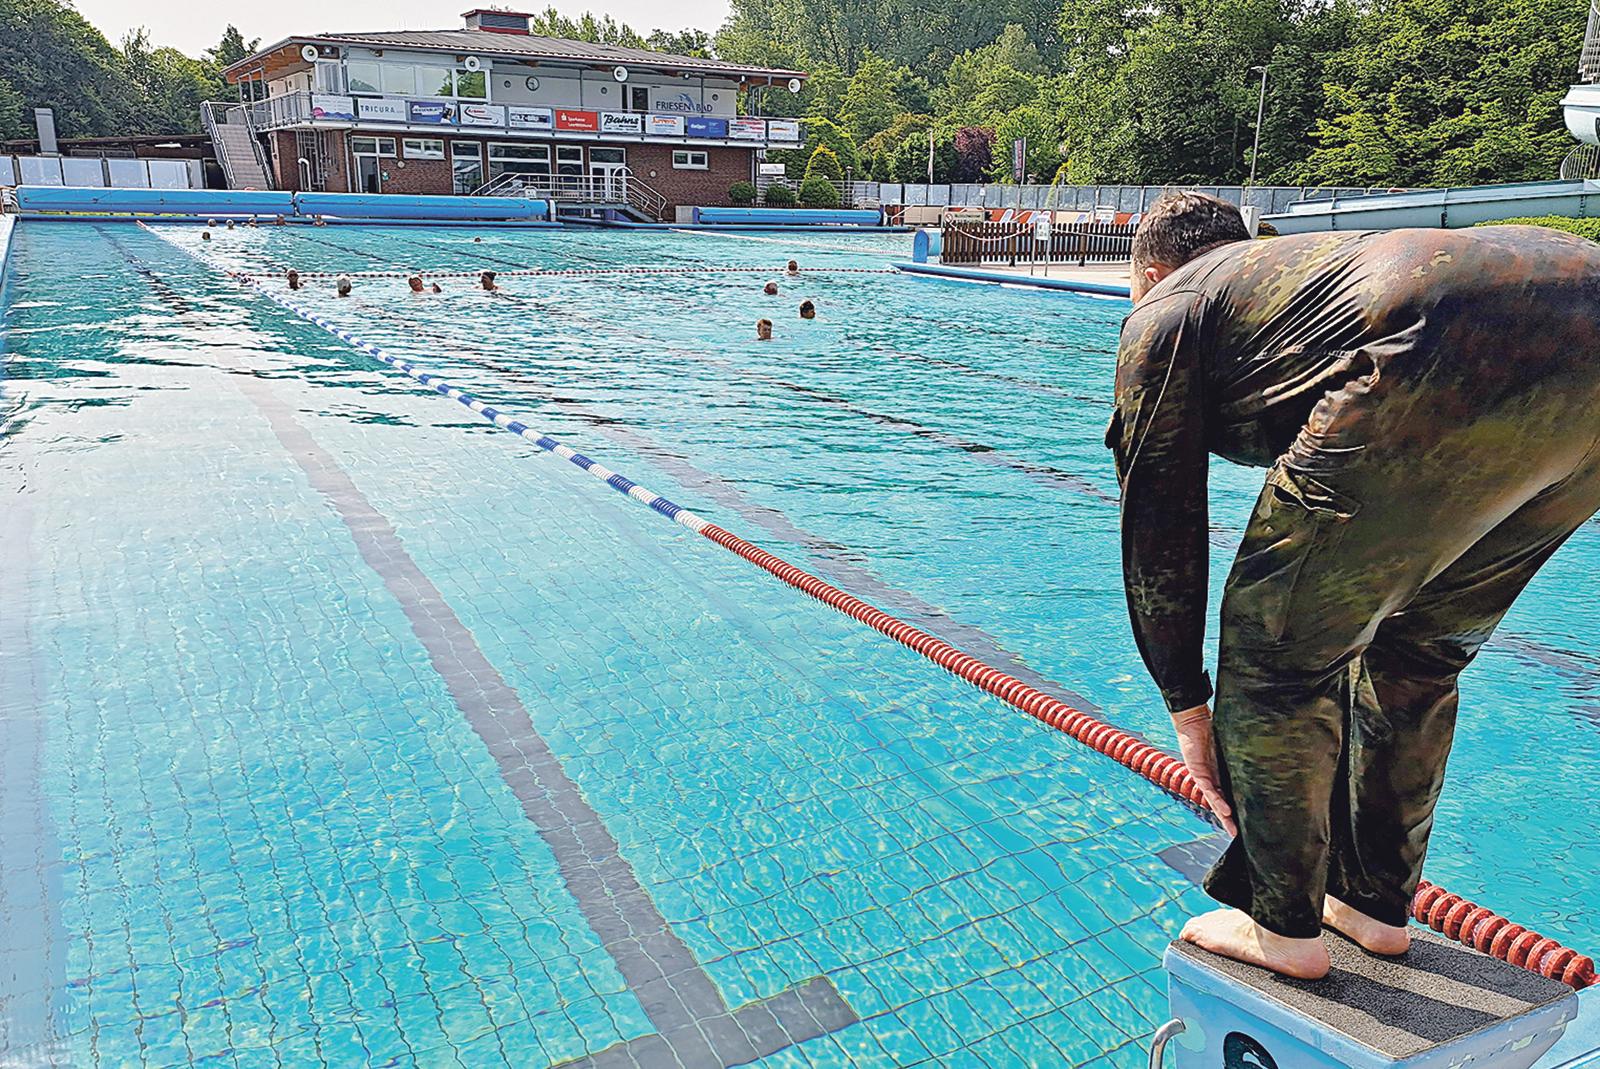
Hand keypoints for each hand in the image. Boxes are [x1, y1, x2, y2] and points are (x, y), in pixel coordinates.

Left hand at [1172, 704, 1235, 836]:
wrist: (1194, 719)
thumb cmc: (1213, 728)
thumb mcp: (1232, 745)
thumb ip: (1243, 753)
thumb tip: (1268, 753)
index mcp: (1221, 774)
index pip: (1230, 795)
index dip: (1237, 809)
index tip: (1248, 822)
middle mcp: (1212, 778)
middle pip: (1221, 803)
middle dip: (1229, 820)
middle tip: (1238, 835)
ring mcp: (1204, 776)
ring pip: (1214, 800)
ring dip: (1223, 815)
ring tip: (1232, 828)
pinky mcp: (1197, 771)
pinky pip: (1208, 788)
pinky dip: (1216, 799)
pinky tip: (1225, 810)